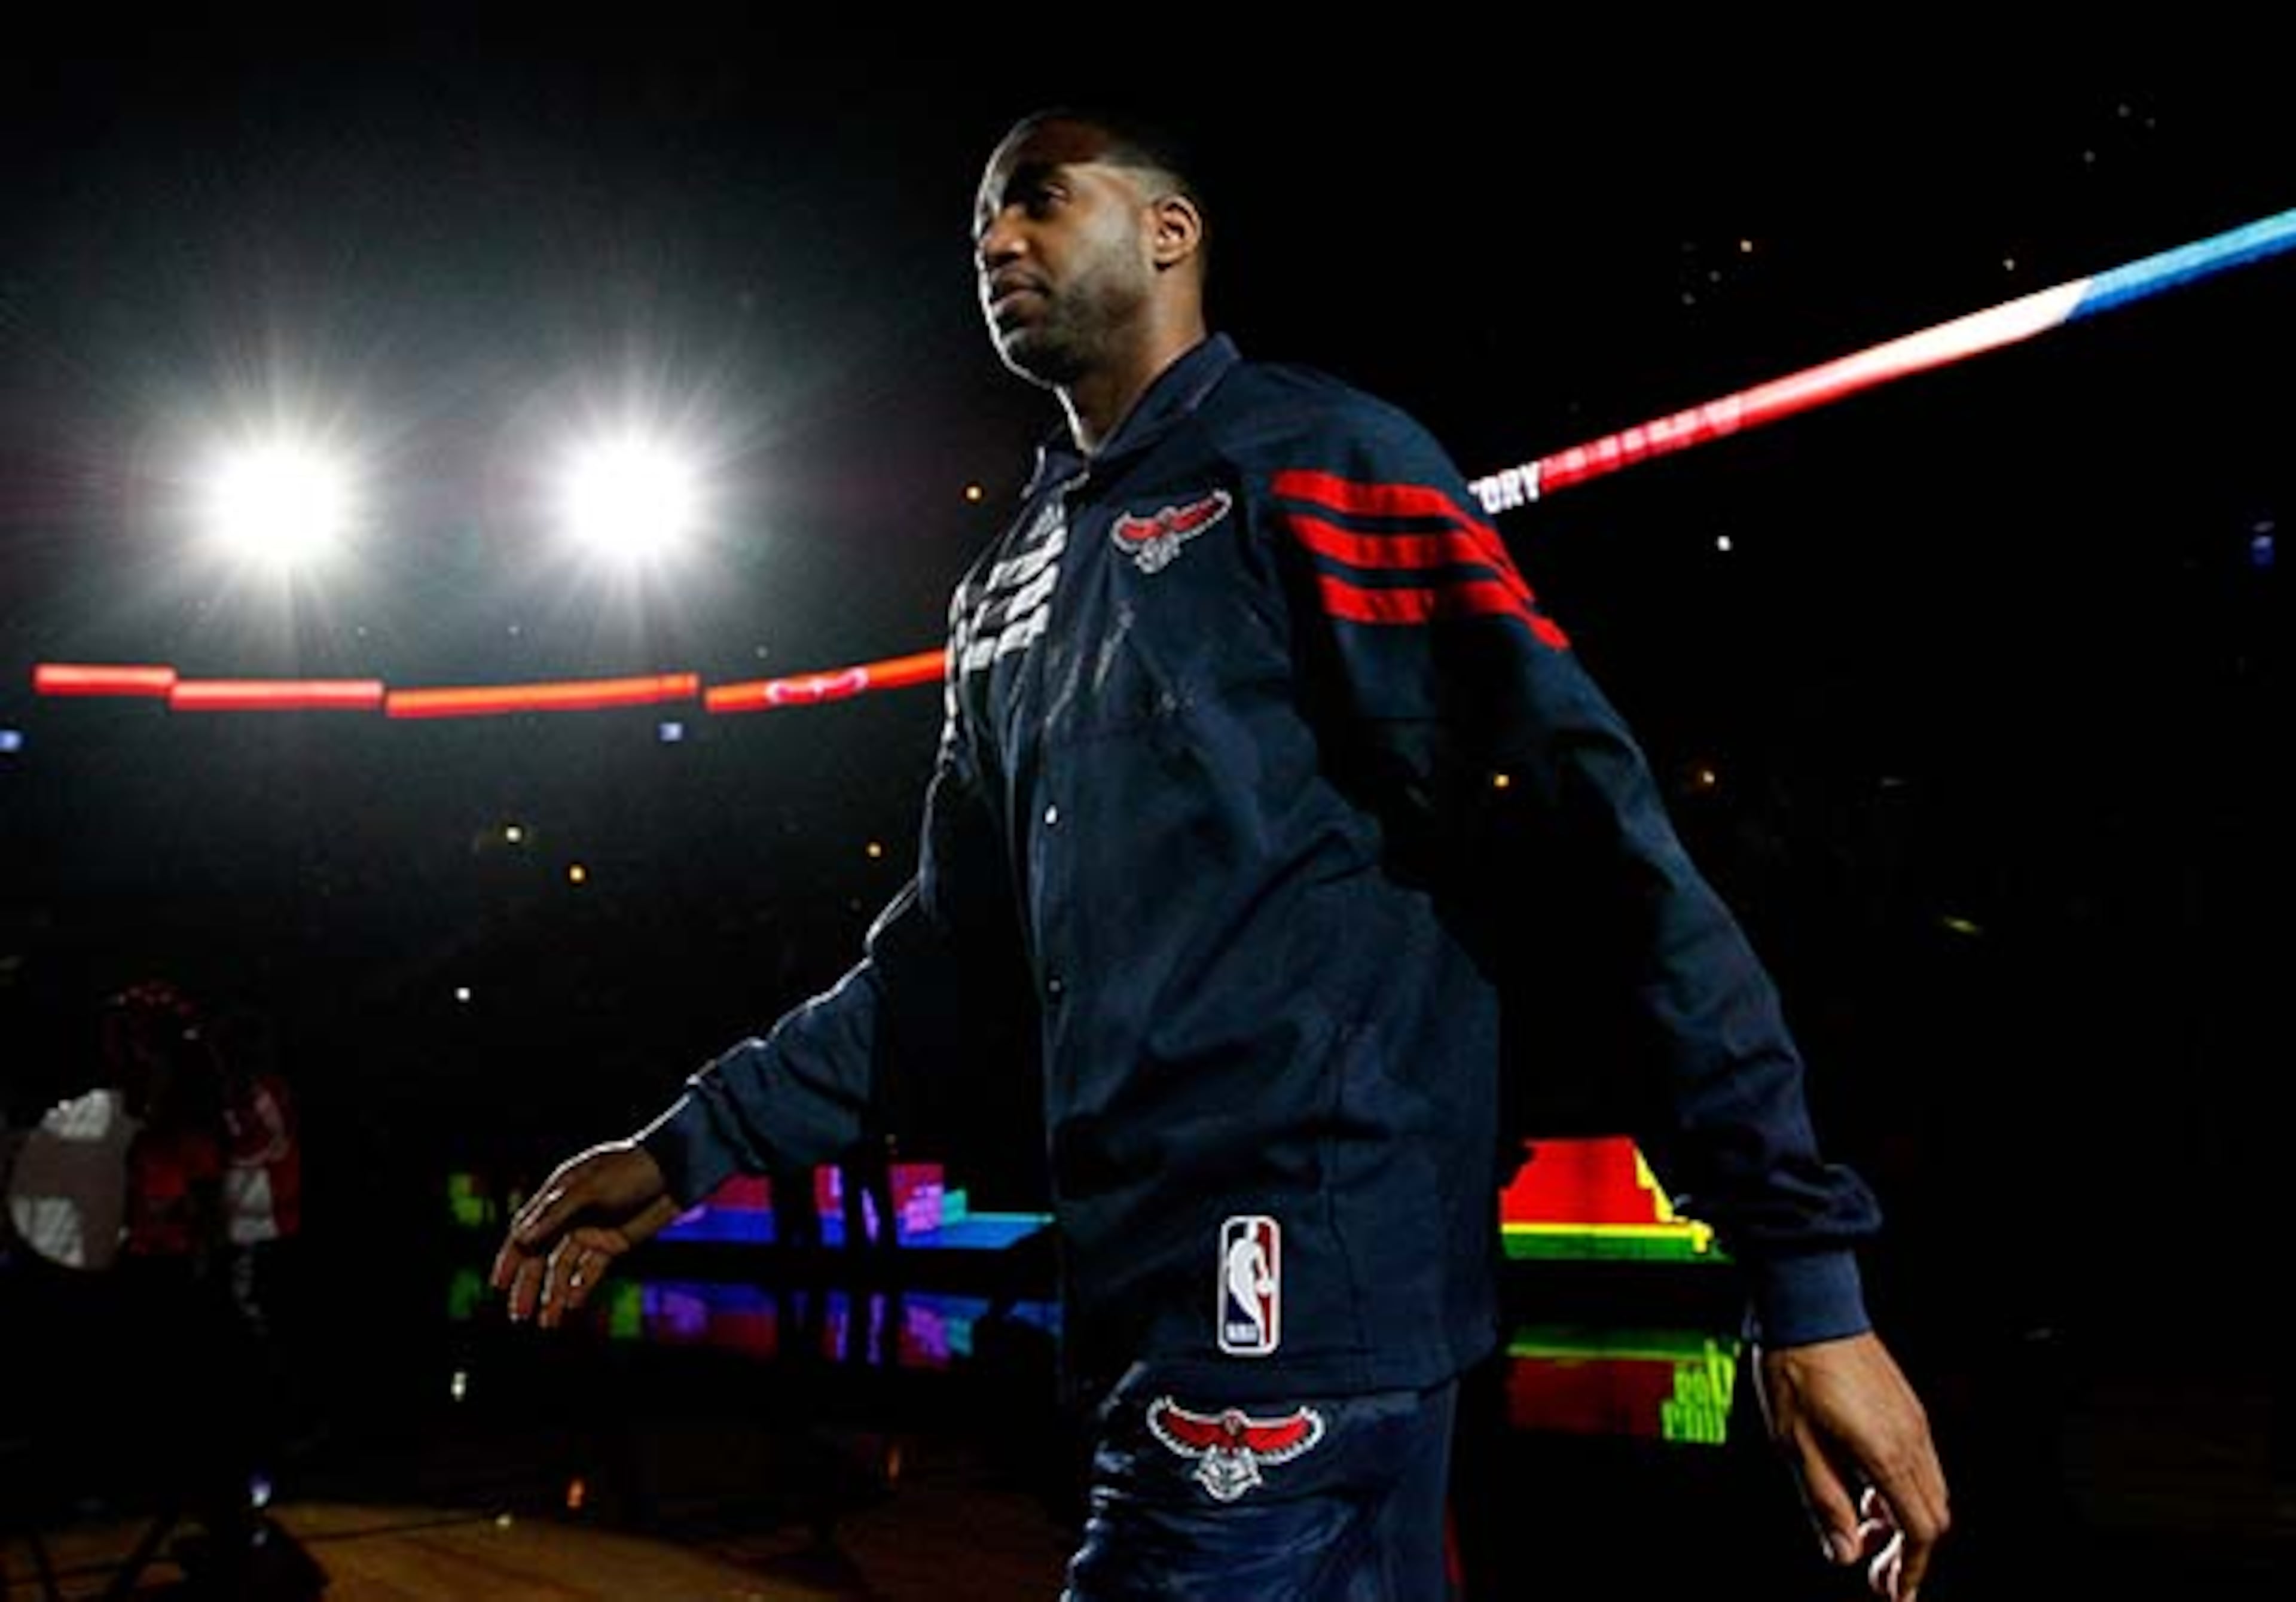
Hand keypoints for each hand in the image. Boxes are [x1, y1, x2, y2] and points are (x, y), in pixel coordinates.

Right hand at [488, 1139, 682, 1327]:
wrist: (675, 1170)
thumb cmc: (629, 1169)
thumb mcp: (590, 1188)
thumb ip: (555, 1214)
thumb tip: (520, 1239)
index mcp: (556, 1197)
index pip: (524, 1232)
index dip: (510, 1259)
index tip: (498, 1285)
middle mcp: (569, 1216)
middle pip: (541, 1256)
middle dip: (529, 1286)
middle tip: (519, 1316)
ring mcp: (591, 1231)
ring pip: (564, 1268)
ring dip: (554, 1293)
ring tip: (548, 1321)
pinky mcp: (613, 1243)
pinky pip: (591, 1270)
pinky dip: (581, 1286)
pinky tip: (573, 1304)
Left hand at [1754, 1332, 1950, 1600]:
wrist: (1809, 1309)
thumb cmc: (1796, 1370)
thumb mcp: (1795, 1446)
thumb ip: (1825, 1503)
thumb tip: (1843, 1553)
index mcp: (1887, 1454)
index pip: (1921, 1531)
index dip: (1910, 1569)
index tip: (1893, 1592)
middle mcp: (1912, 1439)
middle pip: (1934, 1516)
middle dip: (1909, 1552)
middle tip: (1875, 1571)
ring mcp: (1914, 1420)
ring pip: (1931, 1490)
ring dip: (1905, 1521)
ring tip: (1865, 1531)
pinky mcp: (1906, 1407)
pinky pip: (1920, 1463)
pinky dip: (1902, 1490)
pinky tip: (1868, 1490)